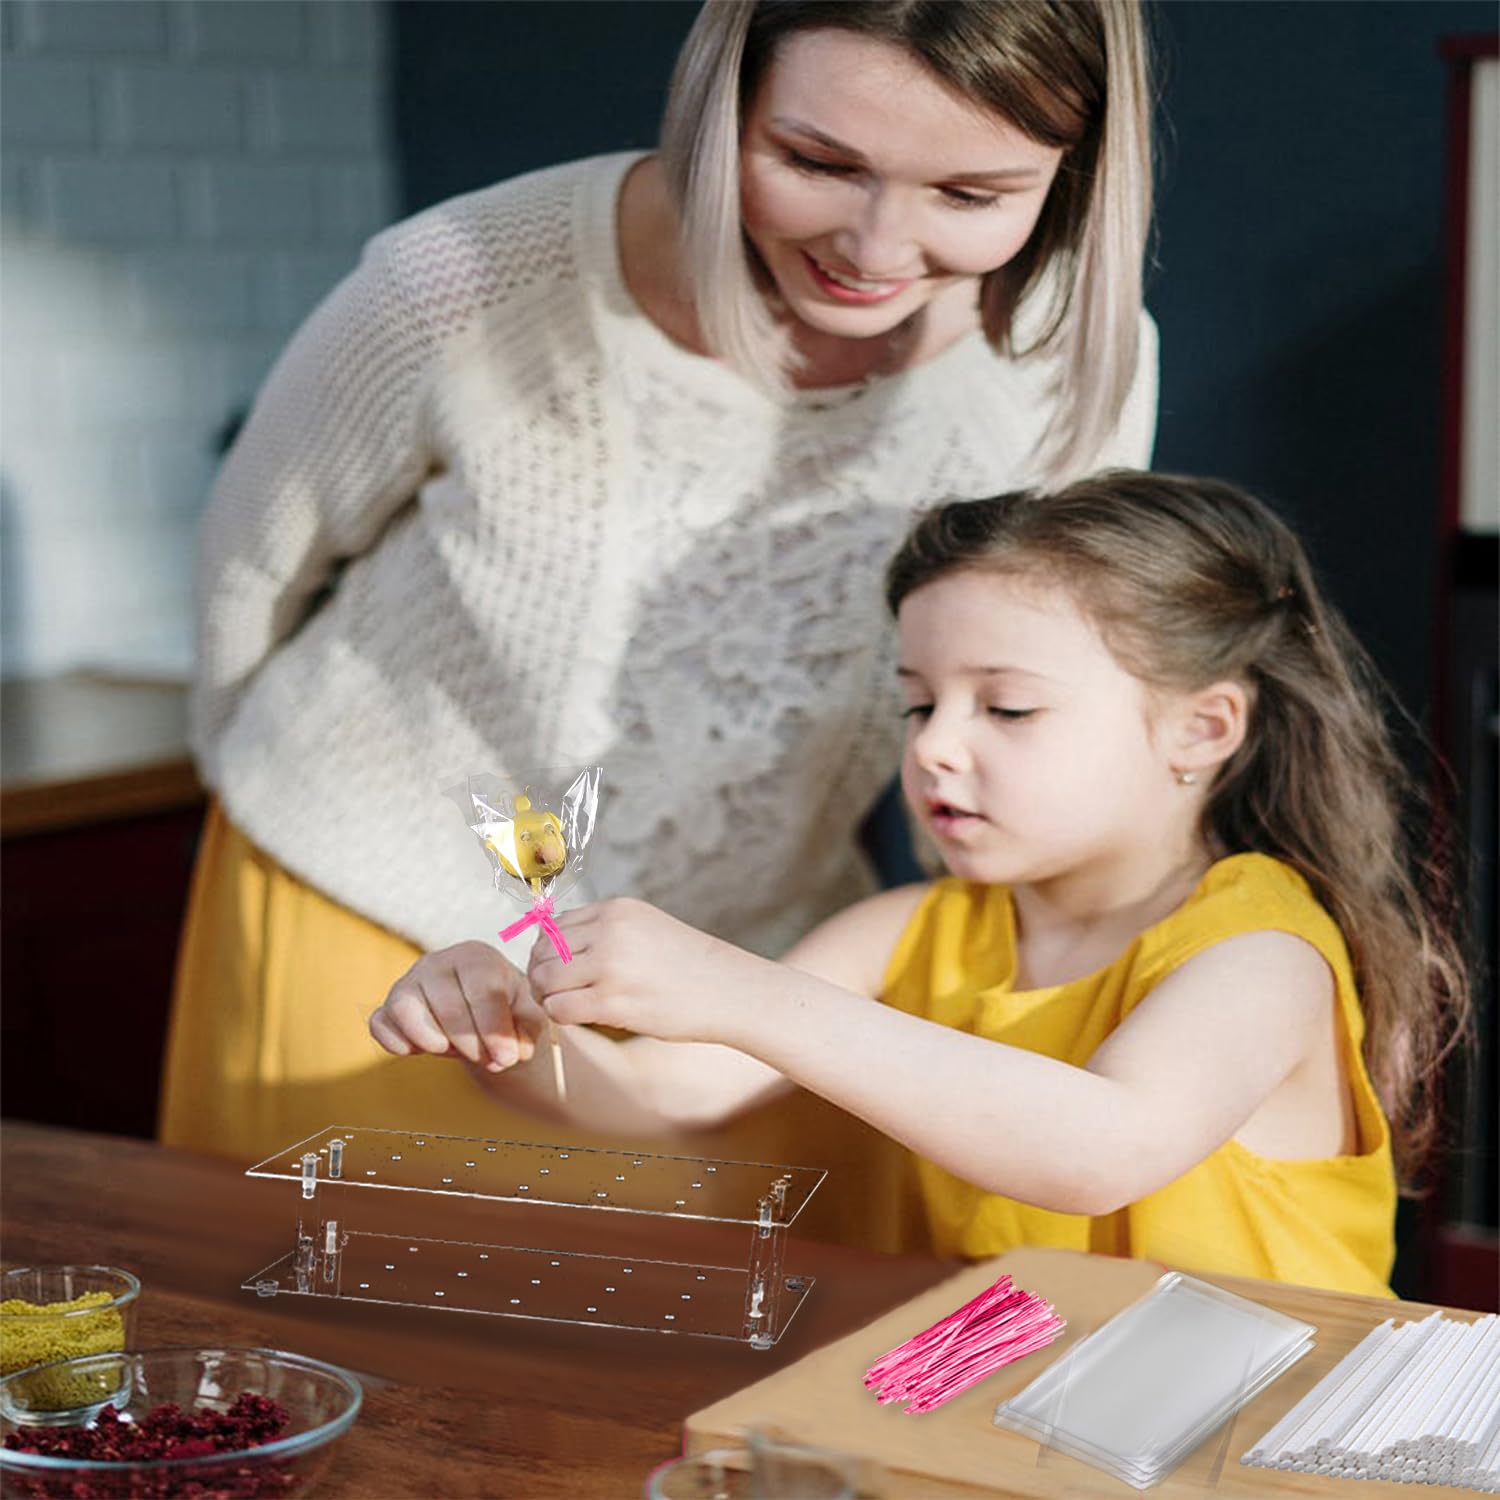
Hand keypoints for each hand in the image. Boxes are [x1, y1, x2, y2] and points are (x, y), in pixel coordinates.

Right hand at [369, 941, 541, 1071]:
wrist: (479, 1016)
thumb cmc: (506, 1010)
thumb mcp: (527, 1015)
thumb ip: (528, 1029)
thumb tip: (515, 1049)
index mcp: (475, 956)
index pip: (482, 989)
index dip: (495, 1028)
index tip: (507, 1058)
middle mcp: (437, 962)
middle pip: (447, 1005)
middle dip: (470, 1043)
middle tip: (489, 1061)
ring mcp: (407, 983)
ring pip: (406, 1008)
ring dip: (431, 1040)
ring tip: (454, 1050)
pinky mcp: (387, 1008)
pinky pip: (380, 1024)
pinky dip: (395, 1042)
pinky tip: (419, 1051)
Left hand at [527, 899, 763, 1045]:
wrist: (729, 990)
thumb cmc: (689, 965)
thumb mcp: (646, 928)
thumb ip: (605, 932)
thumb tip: (554, 949)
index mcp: (617, 910)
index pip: (555, 925)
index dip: (547, 950)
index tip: (556, 968)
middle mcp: (609, 932)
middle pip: (543, 950)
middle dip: (541, 973)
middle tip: (552, 991)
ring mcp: (610, 966)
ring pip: (546, 979)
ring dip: (547, 995)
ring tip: (564, 1004)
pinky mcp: (612, 1001)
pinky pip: (560, 1008)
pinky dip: (560, 1015)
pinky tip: (577, 1017)